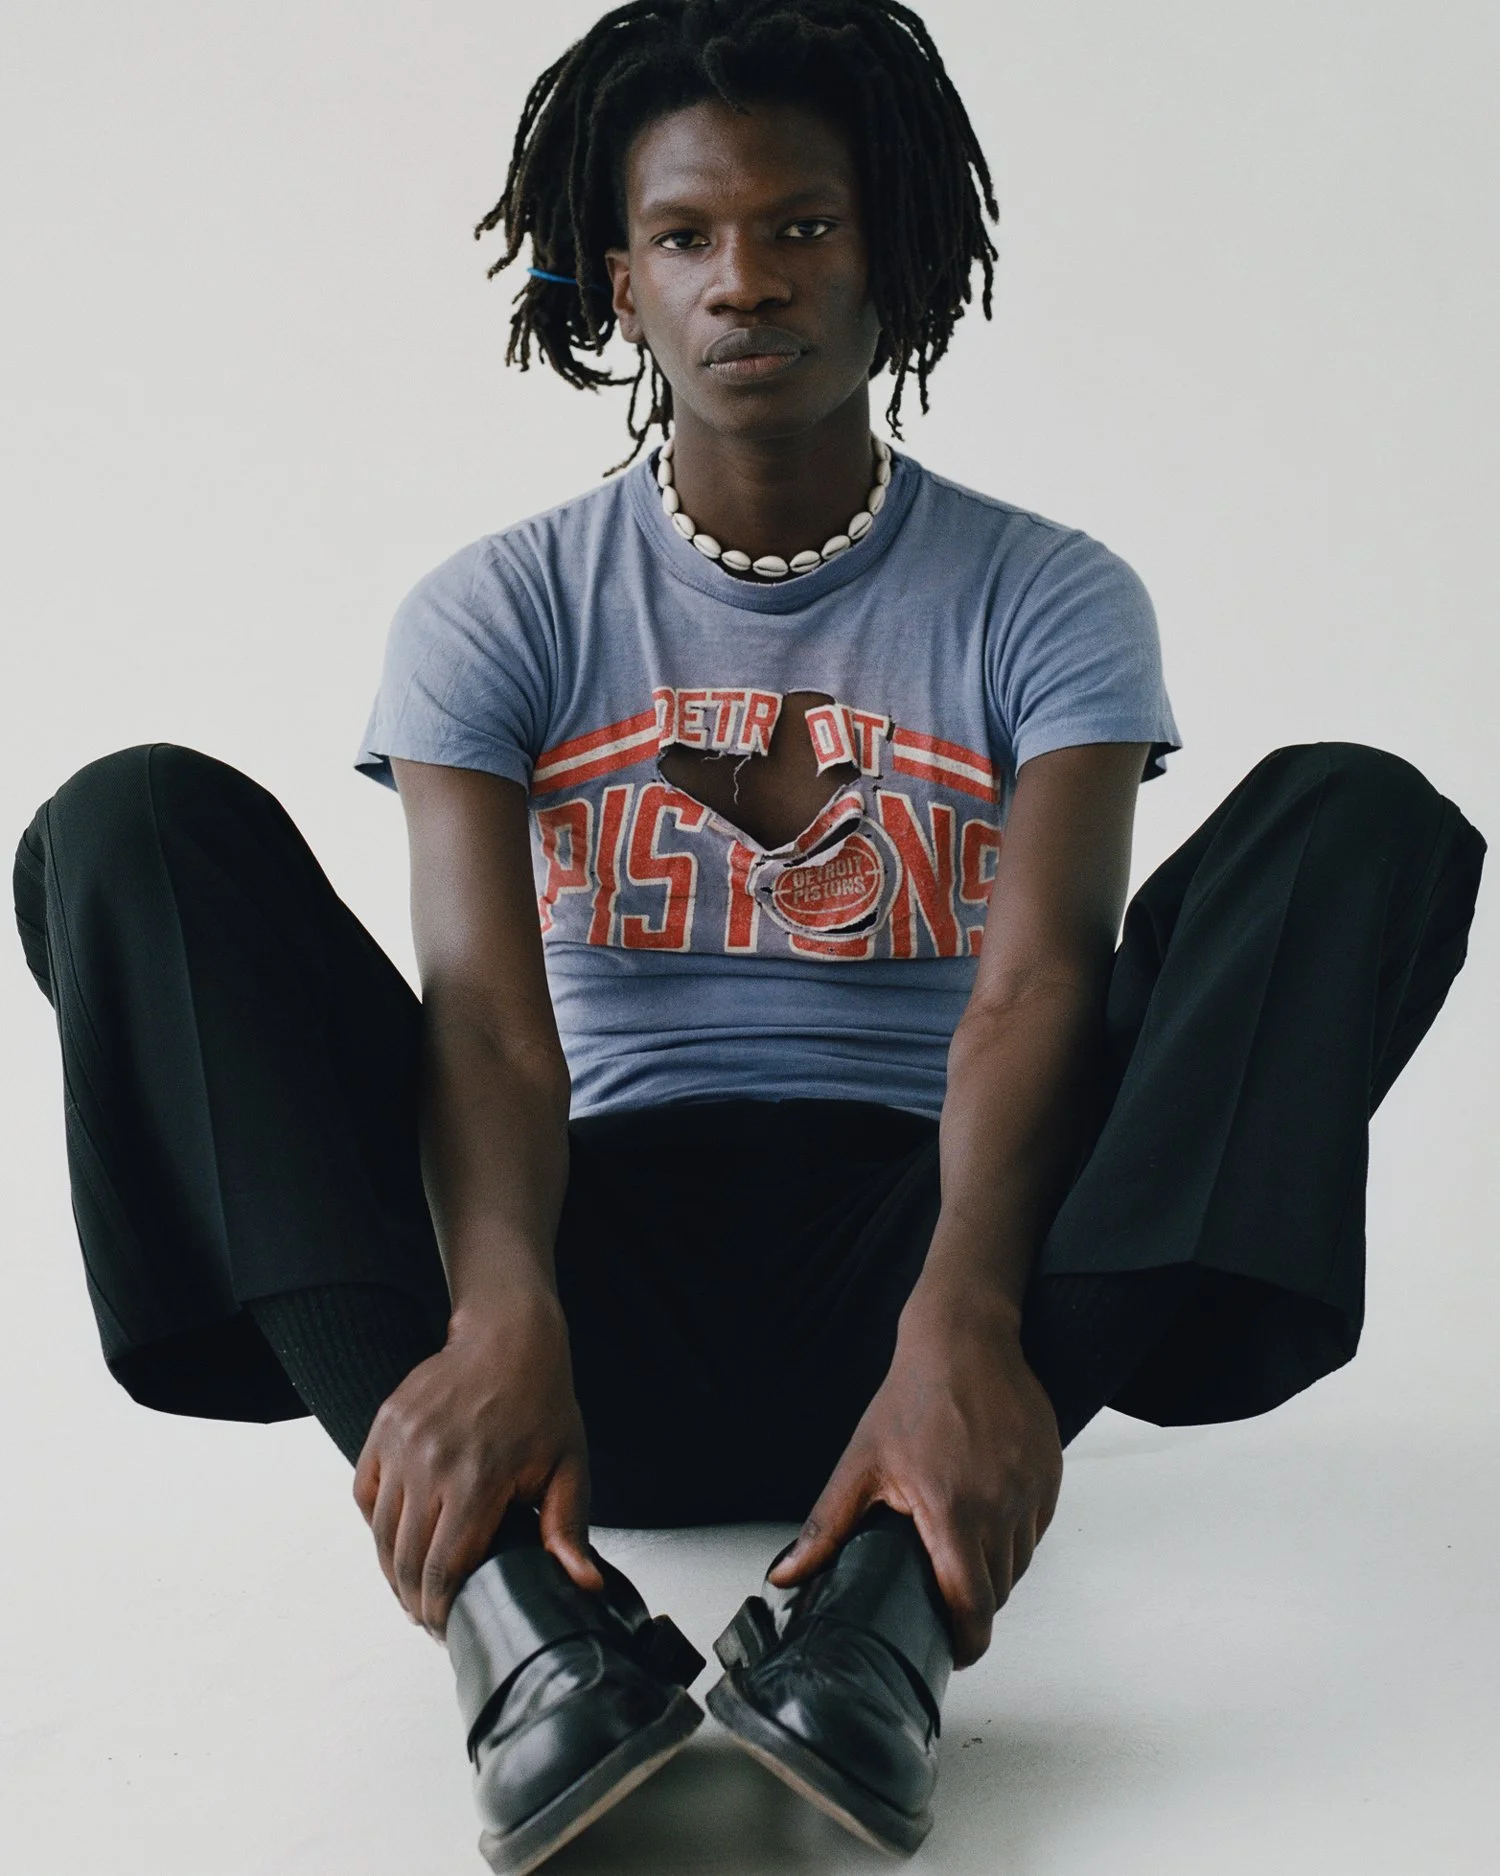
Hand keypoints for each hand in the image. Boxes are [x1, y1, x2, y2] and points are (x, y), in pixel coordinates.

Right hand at [352, 1286, 600, 1638]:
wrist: (507, 1337)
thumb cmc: (542, 1403)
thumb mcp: (569, 1466)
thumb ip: (568, 1531)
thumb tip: (582, 1587)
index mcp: (478, 1479)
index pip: (444, 1570)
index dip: (441, 1611)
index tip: (450, 1628)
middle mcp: (431, 1463)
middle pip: (405, 1561)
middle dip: (415, 1601)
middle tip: (431, 1618)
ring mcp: (401, 1444)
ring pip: (380, 1533)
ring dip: (392, 1571)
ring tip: (412, 1590)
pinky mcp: (384, 1429)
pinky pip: (365, 1494)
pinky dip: (376, 1525)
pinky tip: (397, 1541)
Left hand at [770, 1282, 1062, 1666]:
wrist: (964, 1340)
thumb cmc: (911, 1398)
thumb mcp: (860, 1463)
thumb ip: (826, 1528)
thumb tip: (785, 1575)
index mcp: (953, 1513)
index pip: (973, 1606)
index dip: (965, 1642)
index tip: (951, 1651)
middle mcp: (1001, 1508)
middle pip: (998, 1592)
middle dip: (973, 1607)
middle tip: (944, 1599)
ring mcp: (1032, 1491)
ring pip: (1020, 1562)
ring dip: (995, 1571)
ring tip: (960, 1554)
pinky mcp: (1050, 1475)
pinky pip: (1036, 1529)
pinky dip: (1015, 1537)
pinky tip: (986, 1518)